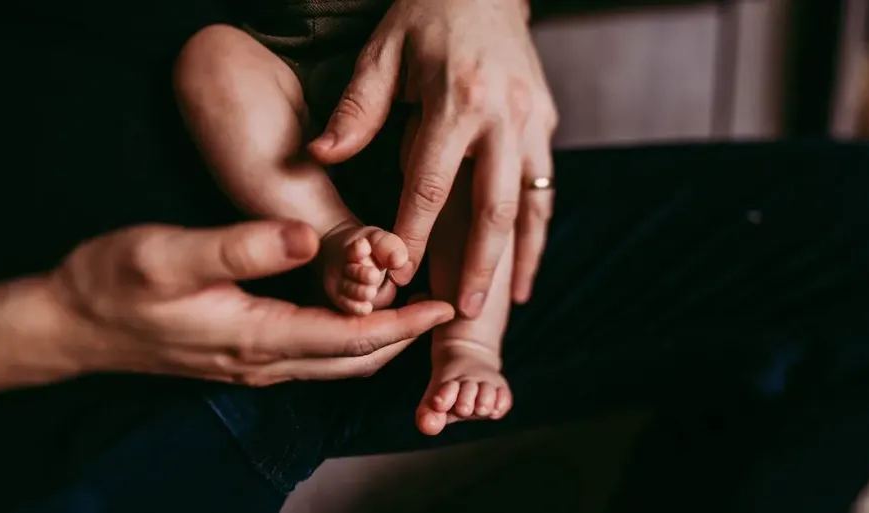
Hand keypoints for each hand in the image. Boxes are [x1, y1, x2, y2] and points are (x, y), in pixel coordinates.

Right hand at [49, 220, 453, 384]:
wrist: (71, 324)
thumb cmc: (115, 284)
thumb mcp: (171, 254)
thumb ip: (241, 245)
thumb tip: (305, 237)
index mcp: (257, 336)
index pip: (352, 339)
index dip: (404, 324)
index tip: (444, 305)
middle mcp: (263, 360)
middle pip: (354, 361)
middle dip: (403, 338)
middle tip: (442, 307)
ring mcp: (253, 363)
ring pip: (336, 362)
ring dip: (379, 340)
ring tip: (412, 309)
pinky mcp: (242, 353)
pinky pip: (312, 356)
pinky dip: (348, 339)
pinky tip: (355, 313)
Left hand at [308, 0, 557, 317]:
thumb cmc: (425, 13)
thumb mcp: (382, 52)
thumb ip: (356, 109)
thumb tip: (321, 155)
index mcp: (457, 100)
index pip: (429, 184)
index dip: (413, 234)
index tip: (399, 275)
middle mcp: (502, 115)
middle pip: (491, 205)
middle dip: (478, 263)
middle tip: (464, 310)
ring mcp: (532, 120)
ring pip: (529, 202)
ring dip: (517, 257)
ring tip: (504, 304)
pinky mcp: (547, 120)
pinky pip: (546, 186)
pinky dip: (539, 231)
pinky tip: (528, 267)